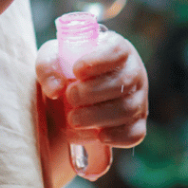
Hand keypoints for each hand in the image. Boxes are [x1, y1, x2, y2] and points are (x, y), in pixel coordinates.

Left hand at [36, 29, 147, 177]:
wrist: (74, 93)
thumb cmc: (68, 70)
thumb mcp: (53, 59)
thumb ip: (48, 67)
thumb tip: (56, 89)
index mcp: (118, 50)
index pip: (117, 50)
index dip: (98, 60)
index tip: (77, 70)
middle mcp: (134, 73)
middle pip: (123, 83)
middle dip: (91, 93)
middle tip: (70, 97)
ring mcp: (139, 100)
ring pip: (128, 110)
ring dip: (97, 117)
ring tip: (73, 119)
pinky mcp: (137, 124)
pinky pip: (134, 134)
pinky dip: (114, 137)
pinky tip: (95, 135)